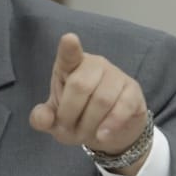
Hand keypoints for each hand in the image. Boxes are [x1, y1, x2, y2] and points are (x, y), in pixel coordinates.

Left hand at [29, 33, 149, 170]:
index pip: (69, 54)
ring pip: (102, 100)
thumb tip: (42, 119)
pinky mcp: (133, 90)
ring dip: (89, 124)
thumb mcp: (55, 120)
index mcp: (70, 66)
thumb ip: (42, 118)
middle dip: (70, 114)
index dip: (69, 47)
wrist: (110, 131)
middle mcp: (94, 64)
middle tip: (68, 129)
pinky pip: (122, 107)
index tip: (69, 40)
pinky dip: (110, 125)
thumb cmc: (78, 116)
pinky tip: (102, 135)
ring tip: (85, 134)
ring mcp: (116, 75)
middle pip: (80, 86)